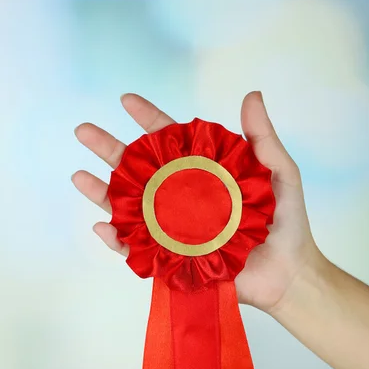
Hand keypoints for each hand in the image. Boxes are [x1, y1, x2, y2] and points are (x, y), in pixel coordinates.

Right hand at [73, 92, 323, 313]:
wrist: (290, 273)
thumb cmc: (287, 222)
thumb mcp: (279, 174)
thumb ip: (262, 139)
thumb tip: (251, 95)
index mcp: (205, 175)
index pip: (171, 142)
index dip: (149, 120)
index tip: (126, 101)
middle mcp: (184, 199)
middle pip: (141, 171)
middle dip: (111, 150)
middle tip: (84, 131)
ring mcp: (176, 230)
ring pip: (133, 209)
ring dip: (103, 193)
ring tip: (79, 176)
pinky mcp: (176, 259)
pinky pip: (141, 251)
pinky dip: (120, 242)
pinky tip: (103, 226)